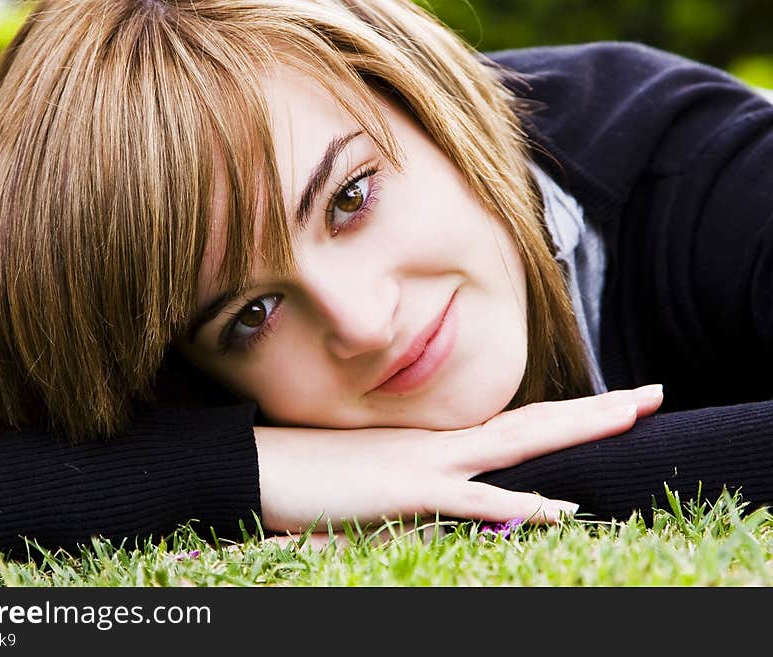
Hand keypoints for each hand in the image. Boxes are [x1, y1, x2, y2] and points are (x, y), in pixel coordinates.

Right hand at [255, 384, 663, 534]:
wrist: (256, 466)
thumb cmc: (309, 474)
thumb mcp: (373, 481)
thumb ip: (416, 492)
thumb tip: (454, 509)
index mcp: (434, 440)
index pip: (514, 425)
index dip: (564, 415)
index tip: (609, 409)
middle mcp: (440, 443)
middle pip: (533, 422)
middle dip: (596, 410)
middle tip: (651, 395)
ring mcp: (425, 463)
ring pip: (516, 444)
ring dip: (576, 430)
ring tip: (632, 417)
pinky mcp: (403, 492)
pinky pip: (470, 501)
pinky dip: (517, 508)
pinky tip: (560, 511)